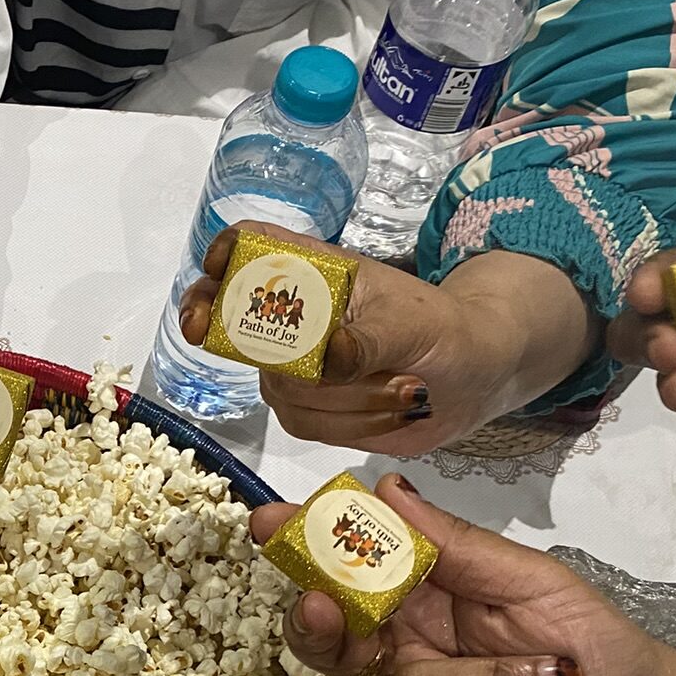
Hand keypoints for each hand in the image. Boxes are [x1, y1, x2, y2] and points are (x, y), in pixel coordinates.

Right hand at [177, 224, 595, 454]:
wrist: (476, 376)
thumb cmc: (446, 329)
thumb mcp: (414, 324)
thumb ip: (370, 338)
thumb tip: (327, 357)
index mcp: (316, 275)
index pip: (251, 250)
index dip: (225, 257)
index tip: (217, 270)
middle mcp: (296, 321)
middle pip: (236, 326)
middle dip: (226, 333)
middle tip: (199, 329)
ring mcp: (297, 369)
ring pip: (282, 391)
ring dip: (346, 400)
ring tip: (404, 388)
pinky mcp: (311, 412)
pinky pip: (307, 425)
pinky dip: (354, 424)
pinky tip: (393, 410)